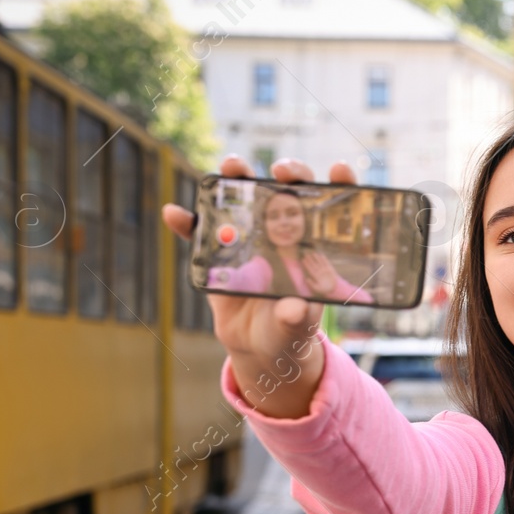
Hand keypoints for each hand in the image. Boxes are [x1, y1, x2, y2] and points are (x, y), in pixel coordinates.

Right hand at [162, 156, 355, 418]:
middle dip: (289, 174)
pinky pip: (202, 233)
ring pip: (246, 199)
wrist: (258, 345)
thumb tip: (294, 309)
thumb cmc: (288, 331)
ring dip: (237, 178)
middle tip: (282, 171)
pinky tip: (175, 214)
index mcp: (314, 247)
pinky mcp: (221, 251)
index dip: (339, 185)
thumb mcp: (296, 328)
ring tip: (231, 167)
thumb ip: (297, 318)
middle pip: (289, 192)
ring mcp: (252, 238)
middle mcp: (286, 234)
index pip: (332, 209)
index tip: (338, 170)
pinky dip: (187, 222)